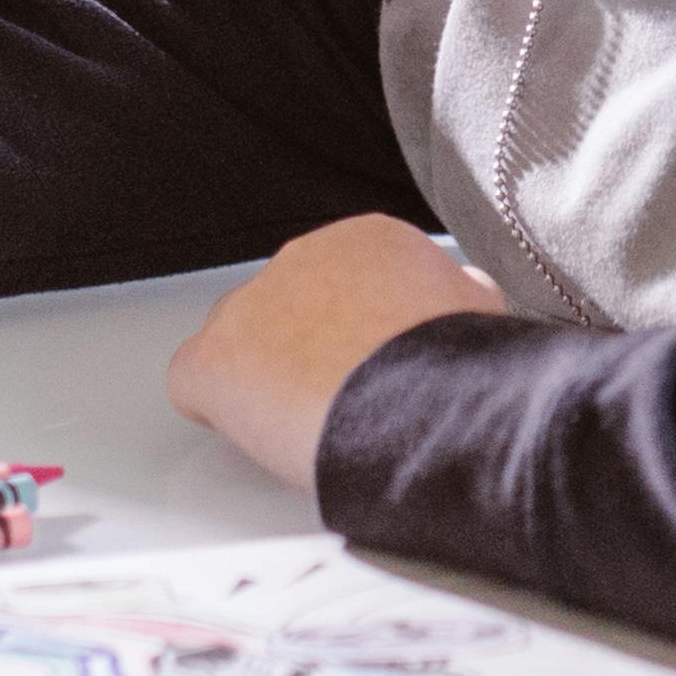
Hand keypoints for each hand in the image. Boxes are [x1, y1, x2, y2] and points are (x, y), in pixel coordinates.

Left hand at [167, 214, 501, 486]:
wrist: (422, 402)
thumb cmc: (459, 370)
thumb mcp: (477, 312)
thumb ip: (456, 296)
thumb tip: (466, 293)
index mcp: (371, 241)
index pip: (348, 280)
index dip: (361, 330)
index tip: (376, 363)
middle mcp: (302, 257)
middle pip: (291, 307)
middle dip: (311, 348)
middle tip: (346, 398)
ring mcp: (249, 305)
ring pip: (243, 342)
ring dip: (268, 378)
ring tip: (310, 424)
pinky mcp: (211, 360)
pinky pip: (197, 384)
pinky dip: (220, 411)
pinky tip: (258, 434)